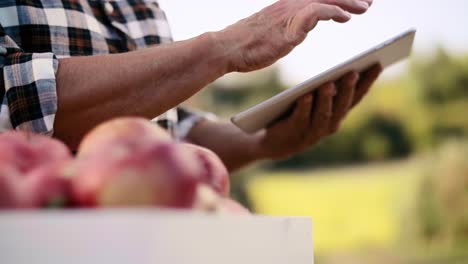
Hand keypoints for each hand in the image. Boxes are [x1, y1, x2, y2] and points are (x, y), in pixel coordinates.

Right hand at [215, 0, 372, 71]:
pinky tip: (345, 17)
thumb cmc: (248, 44)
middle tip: (369, 2)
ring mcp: (290, 13)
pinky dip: (333, 12)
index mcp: (288, 4)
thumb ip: (292, 25)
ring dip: (348, 2)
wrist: (228, 48)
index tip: (356, 1)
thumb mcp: (274, 30)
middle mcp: (291, 3)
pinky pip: (317, 12)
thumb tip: (304, 25)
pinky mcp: (289, 26)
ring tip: (364, 8)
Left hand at [254, 64, 381, 159]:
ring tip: (328, 83)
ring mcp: (312, 132)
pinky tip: (305, 95)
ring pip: (323, 114)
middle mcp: (329, 125)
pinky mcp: (294, 133)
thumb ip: (327, 91)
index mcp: (337, 115)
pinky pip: (300, 119)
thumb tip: (341, 71)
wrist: (273, 143)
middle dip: (348, 89)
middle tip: (352, 72)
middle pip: (342, 106)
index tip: (378, 64)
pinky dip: (304, 107)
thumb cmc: (297, 116)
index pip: (357, 97)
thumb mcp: (315, 102)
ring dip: (327, 99)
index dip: (368, 82)